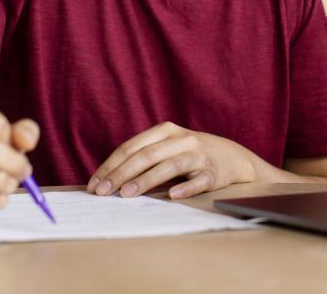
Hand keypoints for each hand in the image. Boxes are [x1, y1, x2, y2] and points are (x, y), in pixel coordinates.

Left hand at [86, 122, 256, 199]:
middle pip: (146, 155)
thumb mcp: (167, 147)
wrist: (232, 157)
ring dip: (146, 180)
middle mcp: (181, 139)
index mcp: (165, 130)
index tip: (94, 183)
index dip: (111, 165)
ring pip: (169, 166)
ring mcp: (198, 155)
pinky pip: (198, 180)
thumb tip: (107, 179)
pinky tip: (172, 196)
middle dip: (120, 174)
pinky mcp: (213, 172)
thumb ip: (143, 157)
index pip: (131, 147)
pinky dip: (185, 188)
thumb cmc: (189, 154)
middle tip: (103, 191)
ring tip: (126, 194)